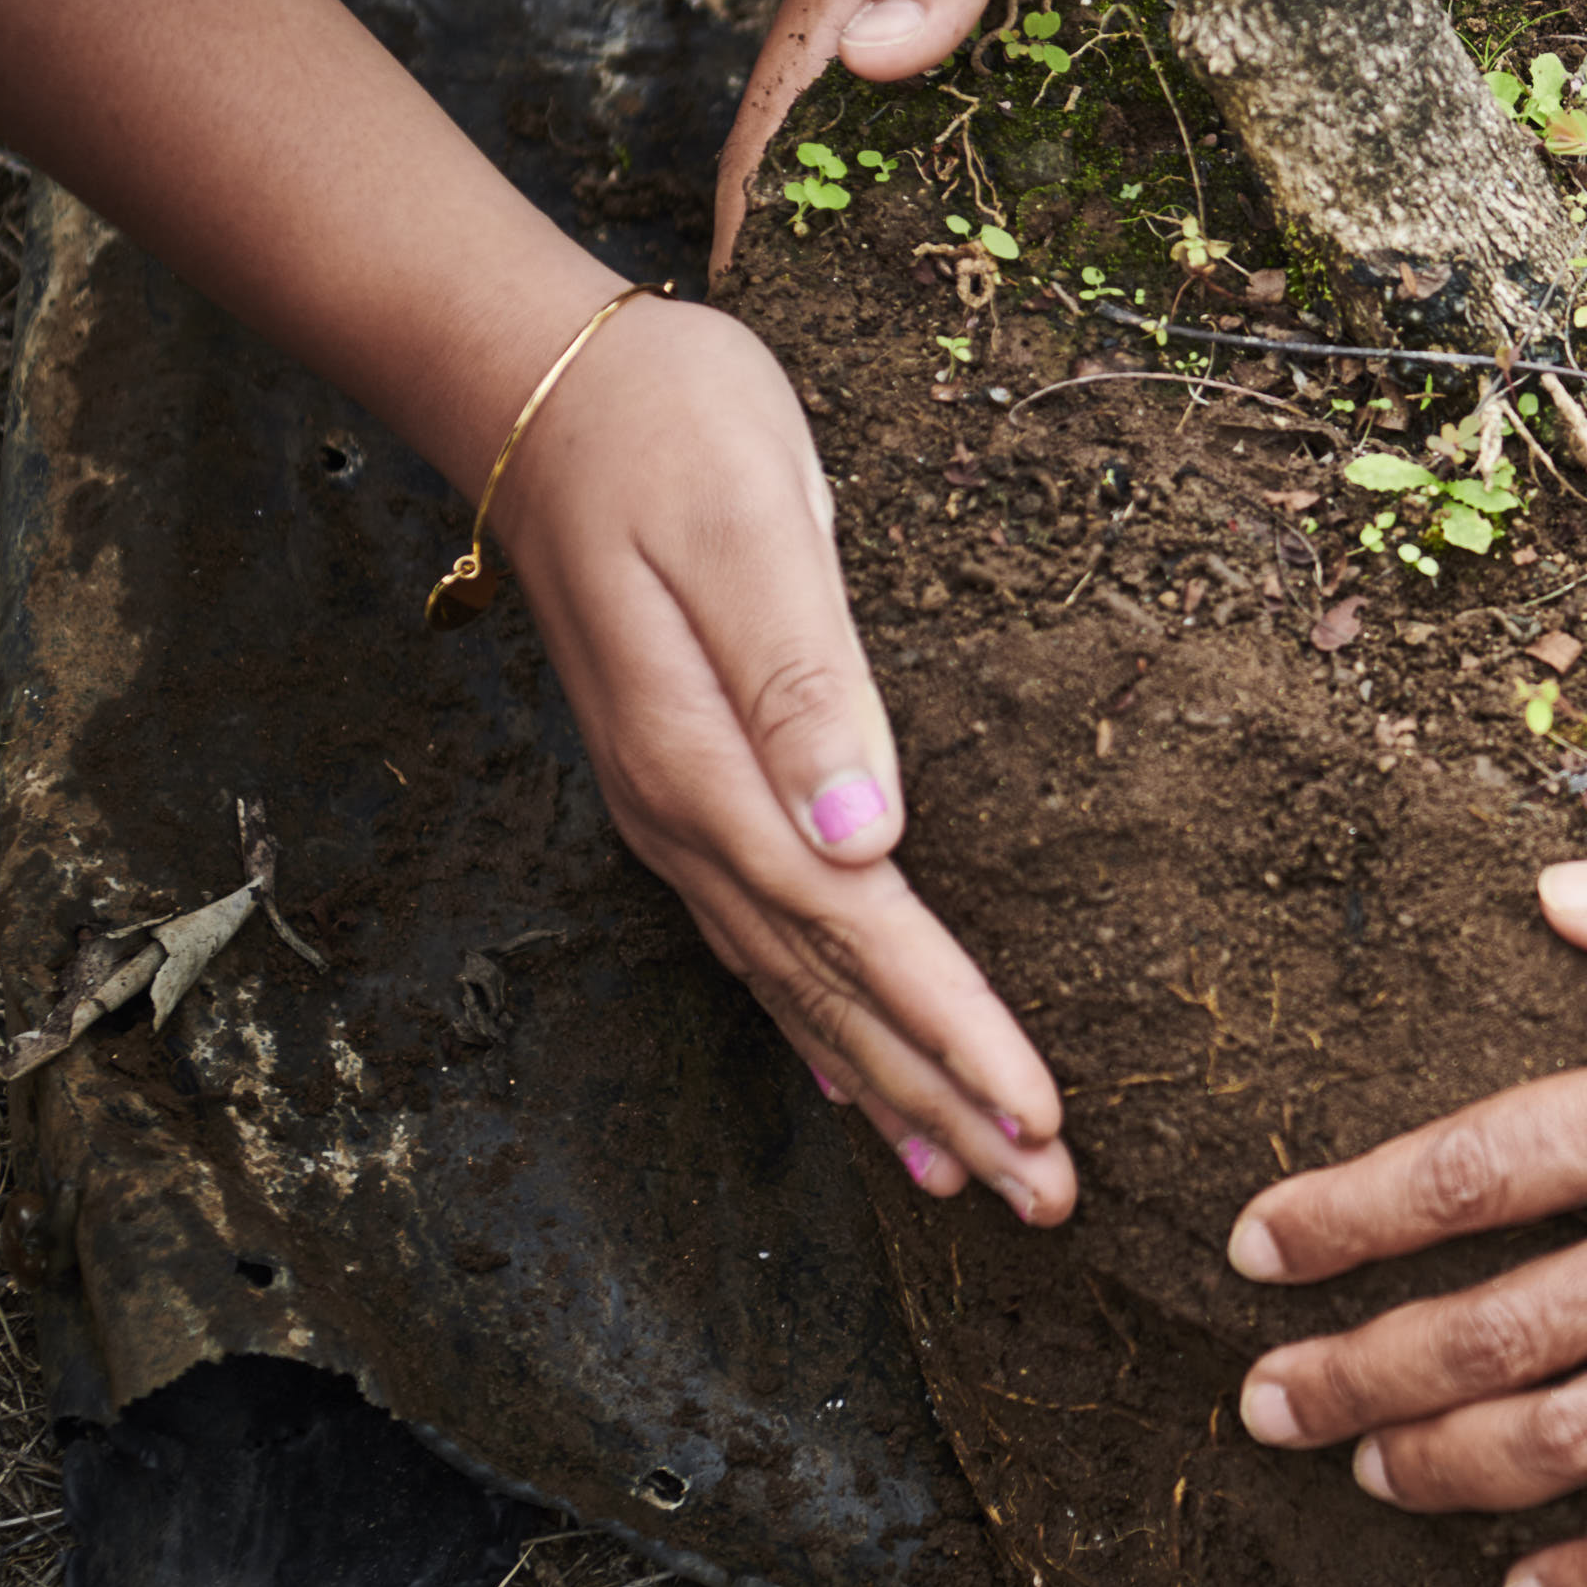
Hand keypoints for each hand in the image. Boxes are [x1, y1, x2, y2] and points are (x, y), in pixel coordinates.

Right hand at [489, 294, 1076, 1224]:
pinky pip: (763, 947)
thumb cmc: (666, 428)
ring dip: (895, 1088)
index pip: (859, 931)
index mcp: (709, 766)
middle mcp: (686, 816)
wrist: (538, 384)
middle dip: (943, 1103)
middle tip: (1049, 1202)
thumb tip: (866, 839)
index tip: (1038, 1117)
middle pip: (835, 993)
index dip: (951, 1030)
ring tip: (977, 1180)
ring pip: (802, 988)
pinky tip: (860, 1088)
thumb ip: (804, 683)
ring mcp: (677, 813)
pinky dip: (823, 1030)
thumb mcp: (749, 525)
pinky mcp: (686, 789)